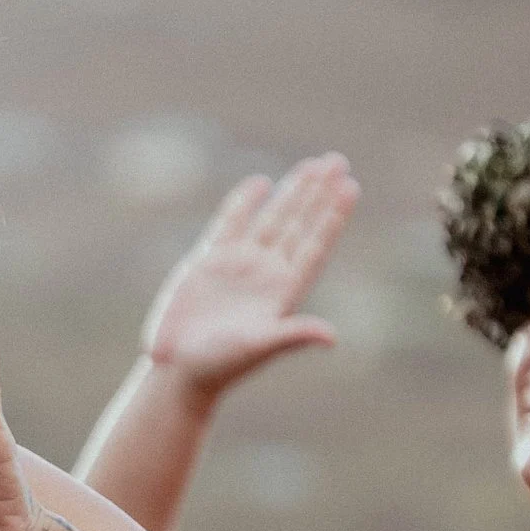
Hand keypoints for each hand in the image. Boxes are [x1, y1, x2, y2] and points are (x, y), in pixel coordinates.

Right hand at [141, 154, 356, 397]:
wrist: (178, 369)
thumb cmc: (220, 365)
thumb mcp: (258, 348)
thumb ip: (292, 335)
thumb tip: (331, 337)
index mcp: (284, 292)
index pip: (315, 246)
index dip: (333, 217)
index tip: (350, 188)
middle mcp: (266, 273)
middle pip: (299, 224)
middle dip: (318, 193)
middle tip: (338, 161)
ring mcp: (239, 264)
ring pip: (273, 218)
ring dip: (293, 192)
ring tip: (315, 165)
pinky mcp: (209, 261)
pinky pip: (231, 223)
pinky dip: (244, 202)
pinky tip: (261, 182)